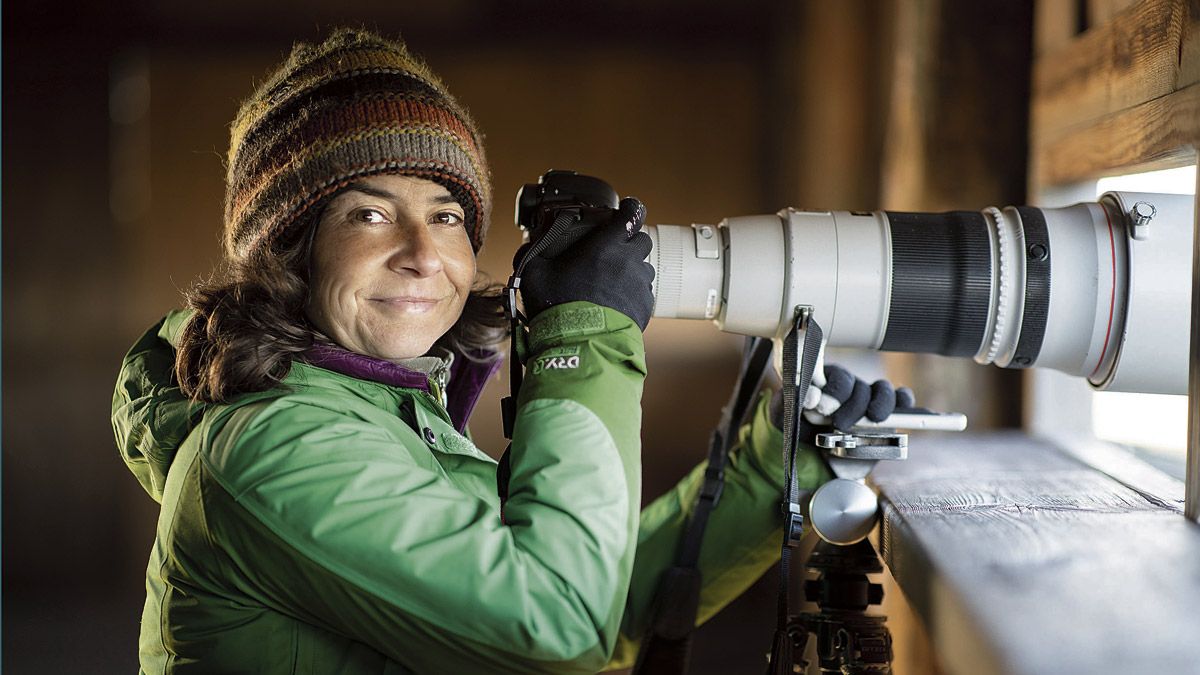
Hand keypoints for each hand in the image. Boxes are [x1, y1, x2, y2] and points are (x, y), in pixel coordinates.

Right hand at [514, 197, 655, 330]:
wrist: (580, 344)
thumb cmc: (559, 307)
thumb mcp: (535, 274)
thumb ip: (534, 253)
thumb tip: (529, 245)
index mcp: (606, 245)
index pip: (631, 213)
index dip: (630, 208)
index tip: (626, 209)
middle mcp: (629, 261)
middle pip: (642, 238)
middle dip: (630, 241)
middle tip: (612, 251)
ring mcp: (639, 284)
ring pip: (644, 266)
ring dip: (632, 269)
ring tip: (611, 281)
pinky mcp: (645, 306)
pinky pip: (643, 292)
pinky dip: (633, 293)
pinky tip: (614, 302)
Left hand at [771, 362, 915, 430]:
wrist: (812, 454)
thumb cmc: (797, 426)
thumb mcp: (783, 413)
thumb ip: (791, 400)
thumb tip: (810, 396)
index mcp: (825, 378)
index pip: (837, 376)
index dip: (835, 391)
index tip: (823, 408)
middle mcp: (849, 386)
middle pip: (860, 386)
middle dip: (851, 405)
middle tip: (839, 424)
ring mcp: (868, 398)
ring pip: (882, 390)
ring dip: (879, 403)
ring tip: (872, 419)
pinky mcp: (884, 415)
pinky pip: (901, 400)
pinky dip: (904, 402)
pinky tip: (904, 411)